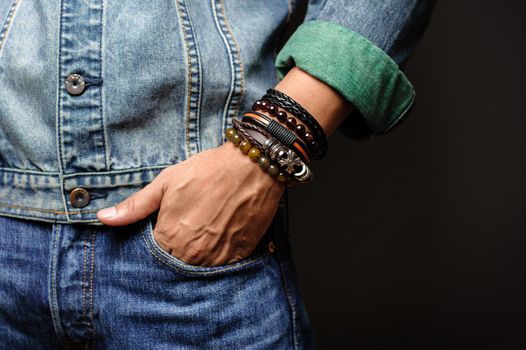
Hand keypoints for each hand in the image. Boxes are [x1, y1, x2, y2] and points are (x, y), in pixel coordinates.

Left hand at [96, 141, 284, 265]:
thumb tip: (103, 218)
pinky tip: (218, 238)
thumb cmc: (208, 171)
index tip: (162, 234)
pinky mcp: (240, 255)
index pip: (153, 258)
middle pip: (176, 266)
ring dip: (197, 258)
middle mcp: (193, 254)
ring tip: (202, 234)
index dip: (156, 246)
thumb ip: (135, 206)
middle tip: (185, 232)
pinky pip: (223, 268)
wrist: (252, 167)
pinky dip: (218, 257)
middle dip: (176, 253)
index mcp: (171, 237)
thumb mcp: (166, 183)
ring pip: (199, 269)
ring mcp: (218, 257)